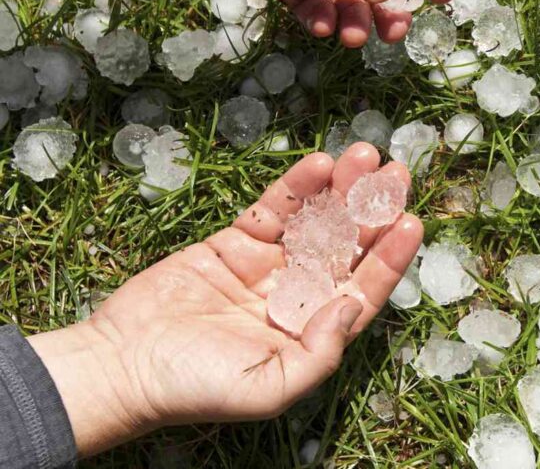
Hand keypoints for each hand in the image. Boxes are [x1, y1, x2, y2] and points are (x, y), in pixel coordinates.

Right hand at [29, 144, 420, 455]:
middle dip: (373, 210)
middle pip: (347, 246)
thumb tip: (353, 305)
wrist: (122, 366)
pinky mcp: (234, 242)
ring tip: (366, 156)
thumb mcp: (270, 388)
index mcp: (312, 331)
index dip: (390, 256)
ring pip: (314, 221)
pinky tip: (320, 164)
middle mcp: (297, 295)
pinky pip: (273, 210)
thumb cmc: (195, 388)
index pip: (363, 287)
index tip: (411, 221)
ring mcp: (266, 265)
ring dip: (341, 190)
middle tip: (397, 174)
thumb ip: (320, 351)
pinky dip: (296, 187)